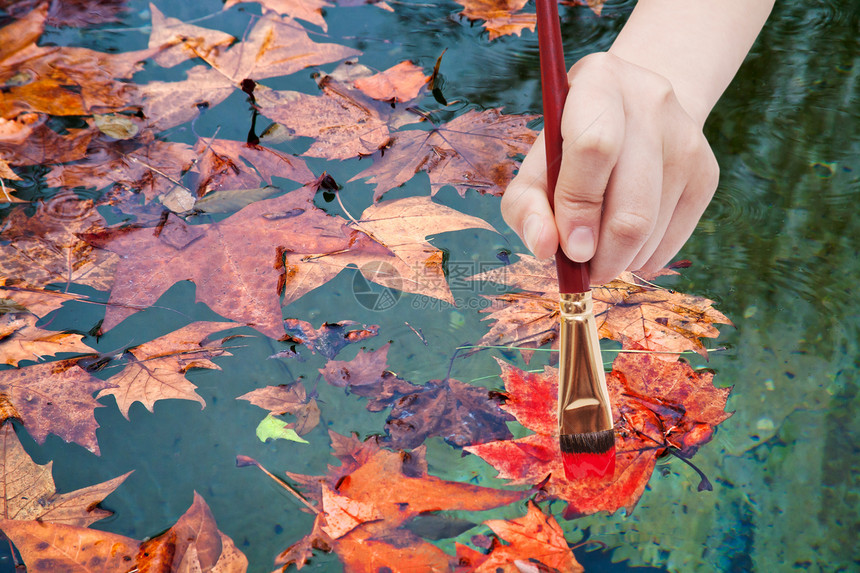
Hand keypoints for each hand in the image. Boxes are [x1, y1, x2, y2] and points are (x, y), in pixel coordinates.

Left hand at [501, 52, 719, 284]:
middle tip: (583, 270)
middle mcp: (651, 101)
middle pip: (632, 208)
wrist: (634, 114)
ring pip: (652, 230)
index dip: (578, 207)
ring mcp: (686, 137)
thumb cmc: (569, 148)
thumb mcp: (536, 166)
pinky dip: (642, 258)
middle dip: (602, 256)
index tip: (569, 248)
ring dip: (618, 260)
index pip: (594, 148)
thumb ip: (525, 207)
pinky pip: (673, 240)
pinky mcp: (706, 171)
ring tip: (598, 249)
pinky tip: (625, 243)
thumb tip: (544, 248)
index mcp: (599, 83)